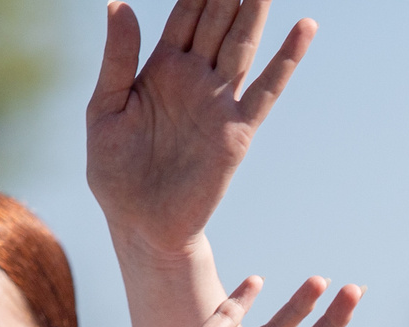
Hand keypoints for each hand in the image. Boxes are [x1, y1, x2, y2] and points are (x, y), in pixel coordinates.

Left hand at [87, 0, 312, 261]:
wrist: (139, 223)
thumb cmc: (115, 171)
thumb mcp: (104, 108)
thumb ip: (118, 58)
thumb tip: (121, 5)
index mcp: (161, 67)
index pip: (186, 11)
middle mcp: (195, 77)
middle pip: (219, 19)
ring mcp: (219, 102)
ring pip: (243, 44)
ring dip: (256, 10)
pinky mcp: (238, 131)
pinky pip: (267, 90)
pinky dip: (287, 60)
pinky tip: (304, 29)